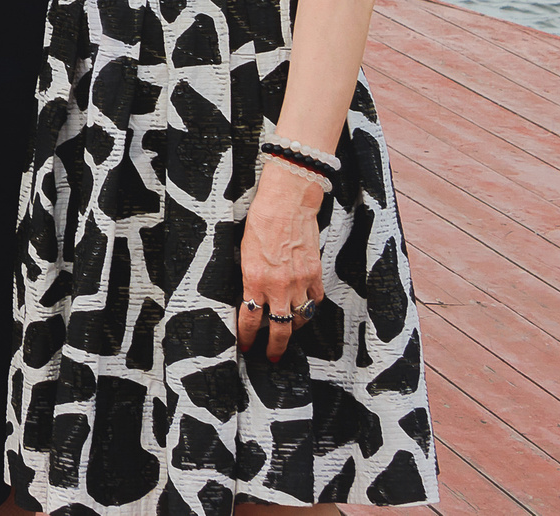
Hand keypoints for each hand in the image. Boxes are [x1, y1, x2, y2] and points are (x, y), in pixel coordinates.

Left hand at [236, 163, 327, 362]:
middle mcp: (278, 285)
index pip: (250, 319)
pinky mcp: (316, 273)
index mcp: (254, 278)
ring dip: (294, 329)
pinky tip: (306, 310)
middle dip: (276, 347)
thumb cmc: (261, 220)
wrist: (288, 201)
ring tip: (289, 333)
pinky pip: (316, 300)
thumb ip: (249, 276)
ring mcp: (300, 281)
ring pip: (301, 318)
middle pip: (280, 328)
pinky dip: (311, 308)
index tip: (247, 346)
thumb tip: (250, 295)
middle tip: (272, 357)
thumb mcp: (244, 250)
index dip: (248, 337)